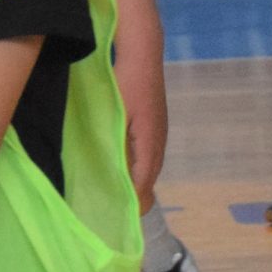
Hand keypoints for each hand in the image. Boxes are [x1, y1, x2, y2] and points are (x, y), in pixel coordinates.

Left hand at [116, 46, 168, 204]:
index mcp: (150, 145)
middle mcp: (159, 143)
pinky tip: (123, 161)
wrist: (143, 55)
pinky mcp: (156, 124)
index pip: (143, 185)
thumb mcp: (118, 119)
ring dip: (136, 177)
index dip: (133, 203)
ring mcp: (160, 133)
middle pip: (149, 179)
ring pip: (150, 165)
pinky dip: (138, 163)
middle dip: (134, 193)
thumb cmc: (125, 85)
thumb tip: (118, 177)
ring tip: (116, 187)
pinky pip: (148, 153)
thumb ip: (119, 149)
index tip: (118, 216)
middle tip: (112, 204)